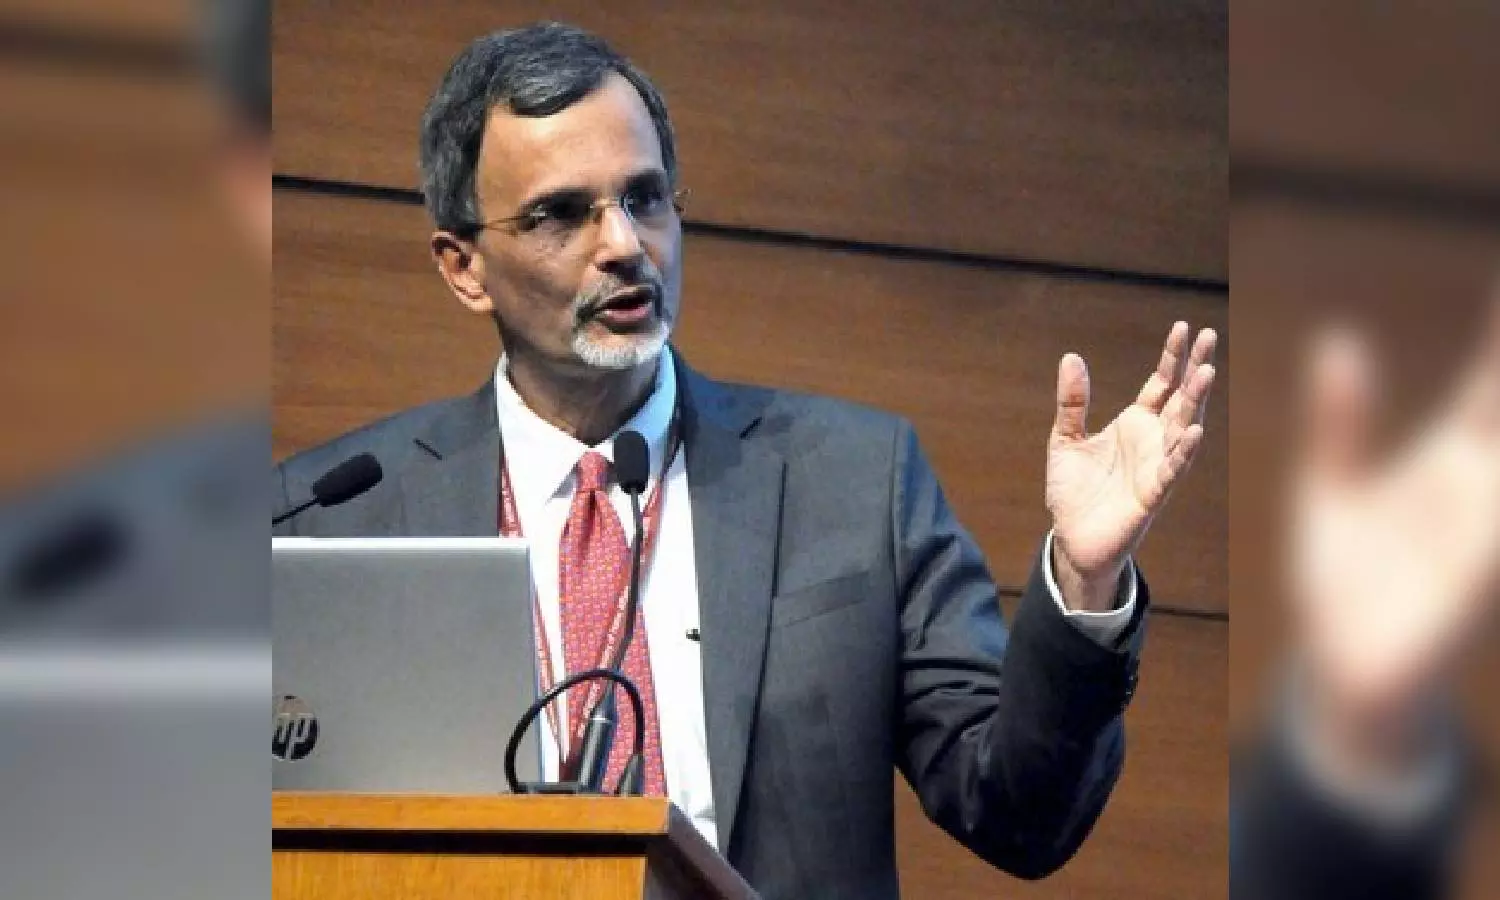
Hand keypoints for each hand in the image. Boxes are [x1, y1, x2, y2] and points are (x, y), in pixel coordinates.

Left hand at [1047, 322, 1217, 609]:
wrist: (1071, 538)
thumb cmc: (1074, 491)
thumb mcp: (1064, 439)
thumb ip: (1072, 402)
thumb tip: (1070, 357)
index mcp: (1135, 424)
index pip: (1161, 383)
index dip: (1172, 356)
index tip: (1184, 326)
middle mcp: (1153, 441)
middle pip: (1181, 397)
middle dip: (1195, 368)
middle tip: (1211, 335)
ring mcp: (1156, 466)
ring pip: (1183, 428)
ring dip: (1196, 401)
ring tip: (1207, 371)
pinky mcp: (1152, 494)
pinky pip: (1171, 469)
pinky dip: (1183, 450)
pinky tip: (1193, 429)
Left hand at [1292, 322, 1499, 775]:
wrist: (1342, 669)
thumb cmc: (1340, 580)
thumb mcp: (1329, 487)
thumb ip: (1339, 421)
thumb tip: (1339, 341)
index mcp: (1449, 458)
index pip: (1489, 380)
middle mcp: (1482, 483)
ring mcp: (1489, 523)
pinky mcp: (1480, 567)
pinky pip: (1497, 525)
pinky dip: (1498, 495)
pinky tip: (1493, 461)